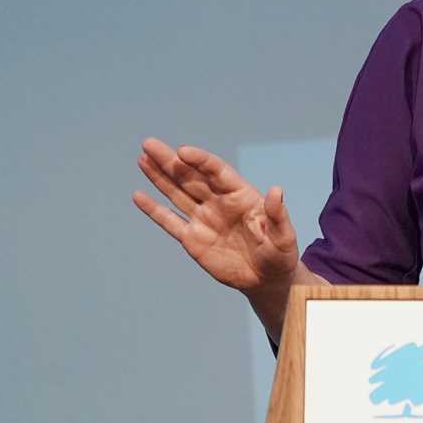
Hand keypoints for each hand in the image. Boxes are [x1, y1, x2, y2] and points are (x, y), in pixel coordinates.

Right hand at [132, 137, 299, 292]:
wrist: (266, 279)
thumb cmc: (279, 254)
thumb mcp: (284, 236)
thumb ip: (277, 215)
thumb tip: (276, 191)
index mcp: (241, 195)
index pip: (217, 172)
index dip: (200, 160)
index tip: (182, 151)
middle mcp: (218, 202)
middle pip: (191, 177)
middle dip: (170, 161)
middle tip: (149, 144)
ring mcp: (203, 219)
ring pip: (177, 193)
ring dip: (159, 177)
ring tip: (142, 158)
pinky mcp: (192, 239)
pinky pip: (170, 221)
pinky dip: (154, 210)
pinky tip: (139, 195)